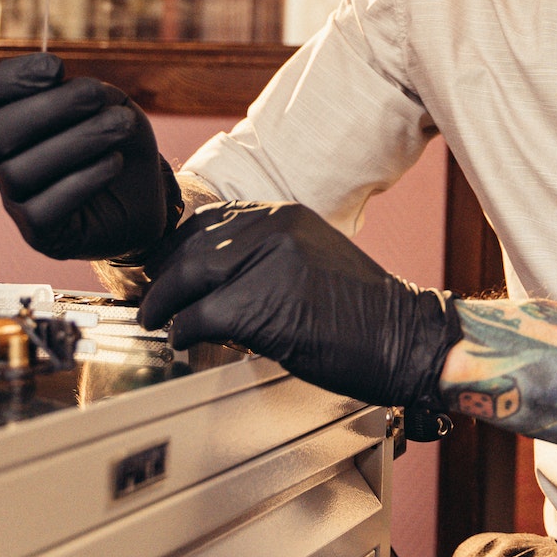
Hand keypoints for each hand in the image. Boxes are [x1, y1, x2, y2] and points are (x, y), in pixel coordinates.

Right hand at [0, 53, 181, 260]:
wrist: (145, 192)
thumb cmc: (115, 138)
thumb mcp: (107, 102)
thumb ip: (82, 89)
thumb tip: (60, 81)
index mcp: (7, 117)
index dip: (9, 78)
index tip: (55, 67)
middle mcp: (1, 159)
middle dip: (49, 108)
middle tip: (96, 95)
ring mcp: (15, 197)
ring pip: (20, 172)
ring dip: (78, 141)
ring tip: (120, 126)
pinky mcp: (38, 231)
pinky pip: (43, 210)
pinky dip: (83, 180)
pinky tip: (114, 163)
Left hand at [140, 202, 460, 421]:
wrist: (405, 338)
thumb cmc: (363, 312)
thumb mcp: (313, 258)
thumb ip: (267, 254)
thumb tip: (215, 275)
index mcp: (285, 215)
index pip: (209, 220)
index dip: (178, 247)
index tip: (165, 268)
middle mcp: (274, 230)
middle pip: (191, 245)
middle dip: (163, 275)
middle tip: (152, 299)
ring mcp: (268, 265)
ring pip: (188, 276)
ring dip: (164, 302)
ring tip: (157, 320)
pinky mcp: (262, 306)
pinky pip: (200, 316)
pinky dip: (184, 331)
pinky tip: (184, 341)